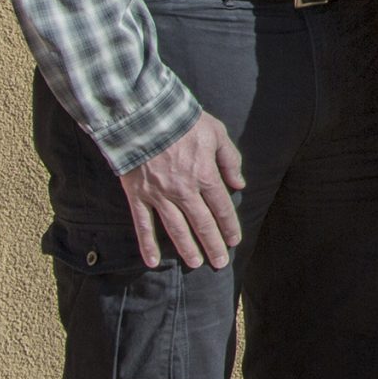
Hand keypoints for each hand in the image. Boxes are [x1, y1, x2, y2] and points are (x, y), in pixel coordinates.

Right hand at [119, 112, 245, 268]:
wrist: (144, 115)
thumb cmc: (183, 121)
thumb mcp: (216, 133)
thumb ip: (229, 160)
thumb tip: (239, 184)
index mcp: (205, 175)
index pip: (222, 208)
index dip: (229, 227)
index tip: (234, 241)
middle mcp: (184, 190)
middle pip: (202, 224)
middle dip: (213, 245)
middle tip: (219, 263)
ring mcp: (159, 195)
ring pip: (176, 229)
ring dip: (187, 248)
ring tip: (196, 263)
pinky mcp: (137, 196)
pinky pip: (143, 225)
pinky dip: (147, 245)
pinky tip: (152, 262)